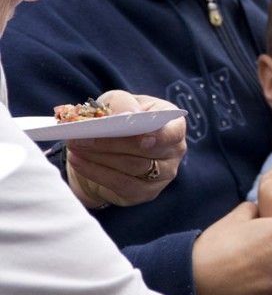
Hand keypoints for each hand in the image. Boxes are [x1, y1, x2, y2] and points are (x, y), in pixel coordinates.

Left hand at [65, 90, 186, 208]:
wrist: (110, 146)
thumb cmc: (120, 118)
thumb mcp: (118, 102)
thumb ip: (121, 103)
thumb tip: (126, 115)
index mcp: (173, 124)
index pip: (172, 132)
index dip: (158, 136)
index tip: (136, 134)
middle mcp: (174, 152)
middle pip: (146, 151)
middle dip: (112, 143)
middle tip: (82, 136)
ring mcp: (162, 175)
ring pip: (132, 168)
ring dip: (99, 157)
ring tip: (75, 146)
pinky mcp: (144, 192)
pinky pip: (121, 185)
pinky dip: (96, 172)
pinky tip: (77, 162)